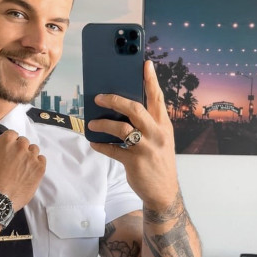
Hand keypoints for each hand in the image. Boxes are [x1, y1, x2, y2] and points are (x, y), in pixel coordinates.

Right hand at [0, 130, 45, 210]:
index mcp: (7, 140)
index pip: (13, 135)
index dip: (10, 143)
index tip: (8, 151)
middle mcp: (21, 146)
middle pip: (24, 142)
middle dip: (20, 149)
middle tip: (14, 161)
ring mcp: (31, 157)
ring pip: (34, 150)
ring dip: (29, 155)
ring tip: (22, 167)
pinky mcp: (39, 168)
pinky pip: (42, 160)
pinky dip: (37, 164)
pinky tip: (30, 171)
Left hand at [88, 59, 178, 208]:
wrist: (163, 192)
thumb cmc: (159, 161)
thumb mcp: (161, 139)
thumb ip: (149, 124)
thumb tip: (125, 109)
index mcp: (164, 125)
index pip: (157, 98)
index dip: (151, 80)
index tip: (145, 64)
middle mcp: (156, 134)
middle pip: (135, 109)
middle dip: (115, 100)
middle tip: (99, 97)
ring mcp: (145, 148)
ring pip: (121, 128)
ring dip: (103, 123)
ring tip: (92, 123)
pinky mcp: (134, 162)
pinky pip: (112, 150)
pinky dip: (101, 145)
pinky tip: (94, 142)